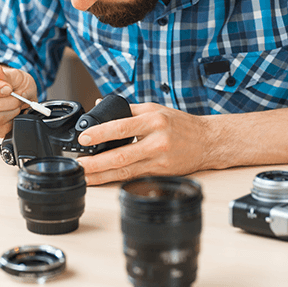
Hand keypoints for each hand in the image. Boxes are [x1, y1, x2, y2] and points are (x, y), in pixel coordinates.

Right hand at [0, 62, 37, 136]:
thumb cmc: (12, 83)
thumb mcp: (12, 74)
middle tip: (19, 98)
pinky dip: (11, 123)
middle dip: (9, 102)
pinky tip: (13, 115)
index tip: (9, 88)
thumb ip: (3, 74)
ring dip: (12, 113)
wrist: (18, 94)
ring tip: (17, 106)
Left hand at [76, 102, 212, 184]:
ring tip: (85, 176)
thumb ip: (128, 109)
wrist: (207, 142)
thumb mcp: (155, 109)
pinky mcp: (160, 174)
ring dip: (102, 175)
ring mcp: (159, 161)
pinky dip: (117, 179)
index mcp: (154, 121)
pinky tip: (103, 180)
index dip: (101, 133)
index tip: (85, 138)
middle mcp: (157, 142)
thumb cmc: (181, 124)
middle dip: (97, 163)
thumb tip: (101, 106)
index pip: (122, 127)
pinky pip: (134, 177)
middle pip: (121, 155)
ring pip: (126, 171)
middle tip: (80, 164)